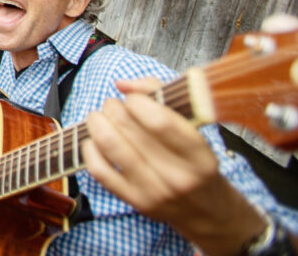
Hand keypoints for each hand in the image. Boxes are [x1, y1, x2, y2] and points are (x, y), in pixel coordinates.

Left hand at [82, 78, 266, 254]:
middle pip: (130, 130)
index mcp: (199, 156)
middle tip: (113, 105)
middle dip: (113, 108)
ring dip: (98, 123)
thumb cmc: (198, 164)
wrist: (207, 212)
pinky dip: (90, 149)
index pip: (160, 122)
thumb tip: (123, 85)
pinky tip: (93, 140)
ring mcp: (154, 192)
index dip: (138, 102)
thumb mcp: (194, 130)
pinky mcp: (134, 201)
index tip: (133, 98)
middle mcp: (178, 177)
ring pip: (112, 147)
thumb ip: (161, 96)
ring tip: (100, 117)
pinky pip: (100, 171)